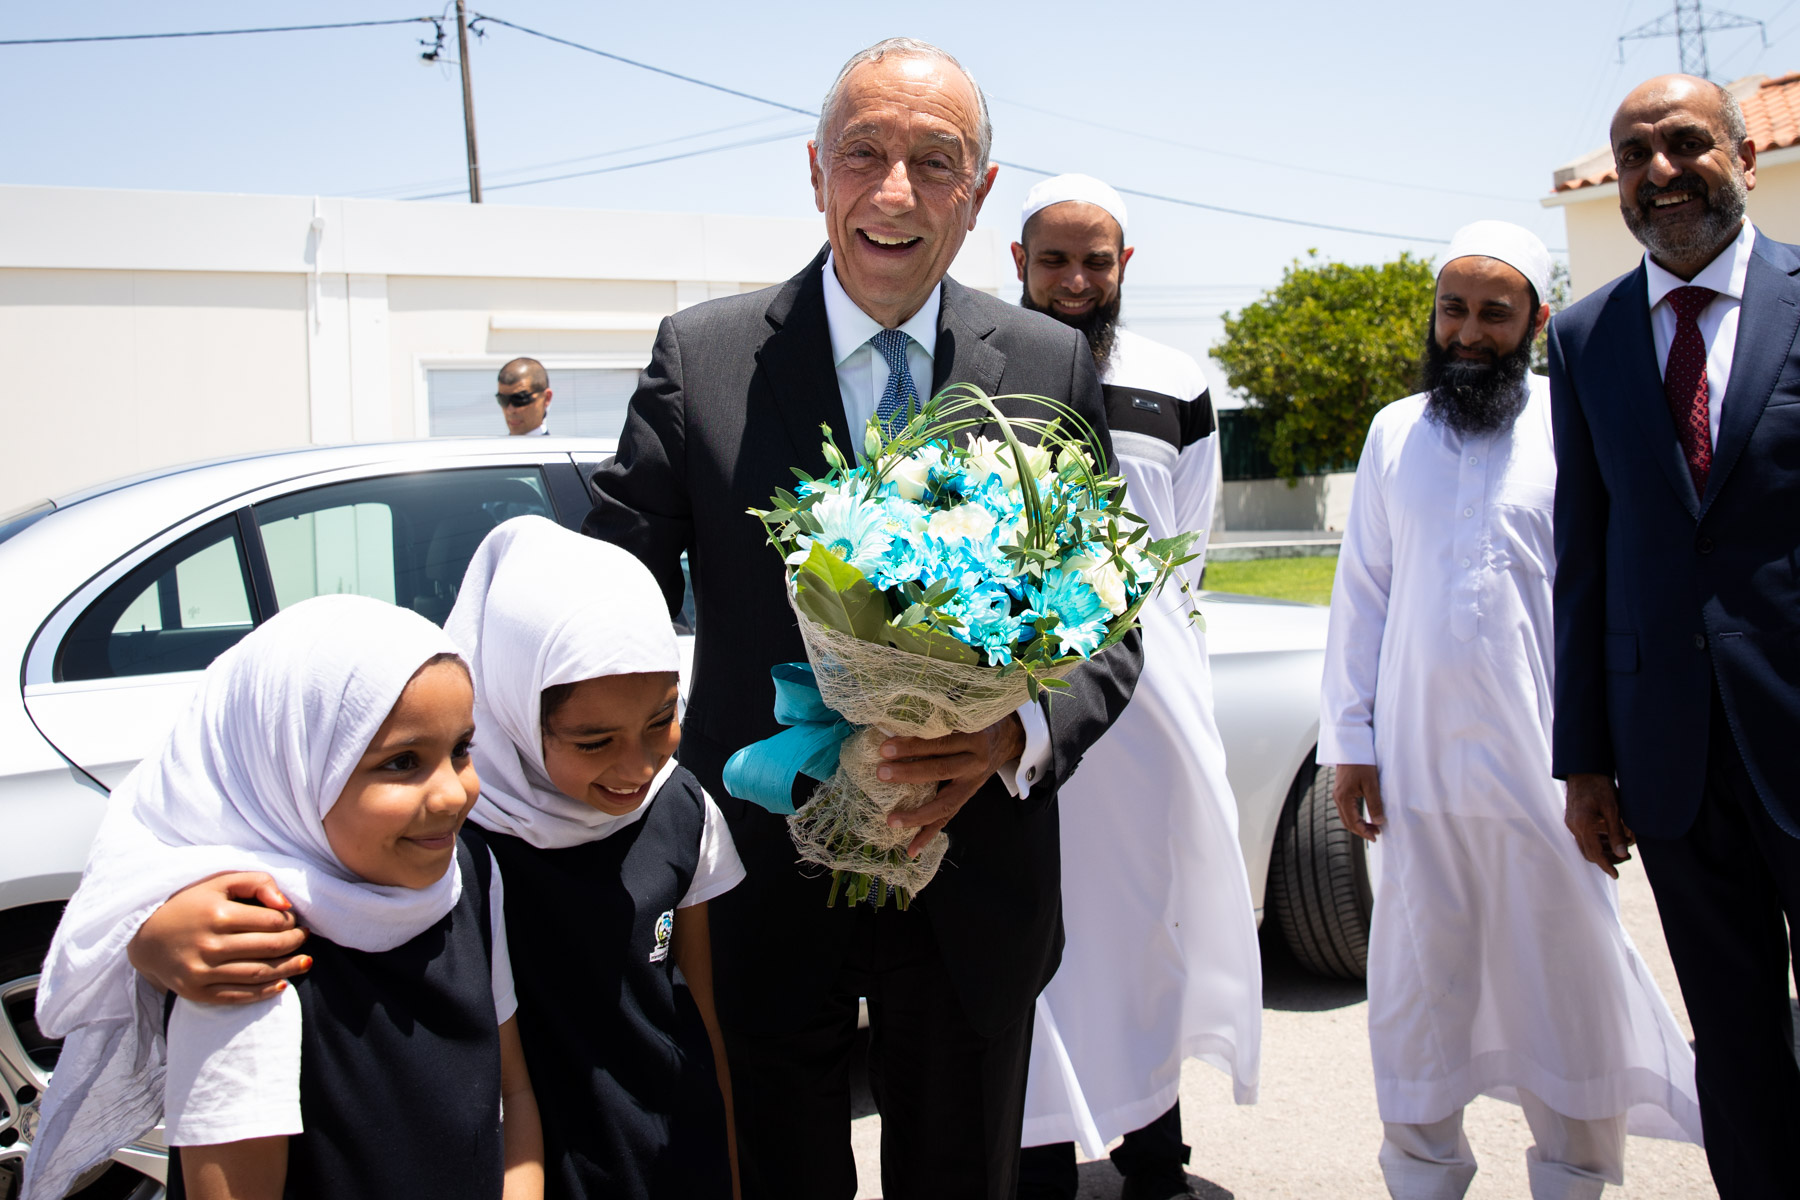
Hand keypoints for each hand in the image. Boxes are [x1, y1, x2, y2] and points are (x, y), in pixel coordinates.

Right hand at [128, 873, 311, 1003]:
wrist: (145, 935)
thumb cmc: (190, 904)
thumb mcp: (219, 882)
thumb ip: (256, 883)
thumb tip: (286, 904)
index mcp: (217, 914)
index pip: (271, 921)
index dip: (290, 921)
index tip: (295, 921)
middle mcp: (209, 944)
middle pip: (268, 947)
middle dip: (294, 943)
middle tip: (304, 938)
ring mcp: (201, 971)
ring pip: (258, 973)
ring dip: (288, 969)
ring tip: (305, 962)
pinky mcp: (195, 992)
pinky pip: (238, 996)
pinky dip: (265, 992)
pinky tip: (282, 984)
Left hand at [879, 715, 1026, 855]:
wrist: (1008, 737)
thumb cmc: (976, 722)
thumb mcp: (964, 714)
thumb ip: (937, 719)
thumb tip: (892, 722)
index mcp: (973, 736)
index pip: (940, 742)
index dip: (913, 745)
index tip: (885, 747)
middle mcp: (975, 761)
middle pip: (941, 769)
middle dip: (909, 773)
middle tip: (881, 773)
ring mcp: (973, 783)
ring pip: (944, 802)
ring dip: (916, 814)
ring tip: (891, 820)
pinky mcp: (968, 796)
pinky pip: (948, 818)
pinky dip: (929, 835)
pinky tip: (911, 849)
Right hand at [1332, 763, 1385, 842]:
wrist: (1351, 747)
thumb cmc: (1361, 763)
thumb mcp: (1371, 784)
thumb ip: (1375, 804)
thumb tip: (1379, 821)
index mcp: (1344, 798)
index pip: (1352, 823)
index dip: (1364, 832)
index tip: (1376, 837)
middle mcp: (1338, 798)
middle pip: (1347, 822)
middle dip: (1361, 830)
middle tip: (1376, 833)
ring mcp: (1338, 795)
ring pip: (1346, 817)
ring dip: (1358, 824)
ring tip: (1373, 826)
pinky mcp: (1341, 791)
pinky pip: (1346, 809)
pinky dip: (1355, 816)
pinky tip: (1365, 816)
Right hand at [1565, 772, 1634, 878]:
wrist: (1584, 769)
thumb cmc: (1600, 786)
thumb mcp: (1613, 809)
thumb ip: (1617, 833)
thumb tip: (1622, 853)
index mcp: (1583, 825)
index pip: (1595, 853)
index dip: (1606, 866)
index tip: (1616, 875)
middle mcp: (1574, 826)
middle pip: (1589, 853)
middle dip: (1607, 859)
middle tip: (1626, 856)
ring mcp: (1571, 823)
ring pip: (1585, 846)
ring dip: (1603, 851)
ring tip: (1621, 847)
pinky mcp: (1572, 819)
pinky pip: (1583, 837)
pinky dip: (1597, 841)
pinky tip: (1610, 837)